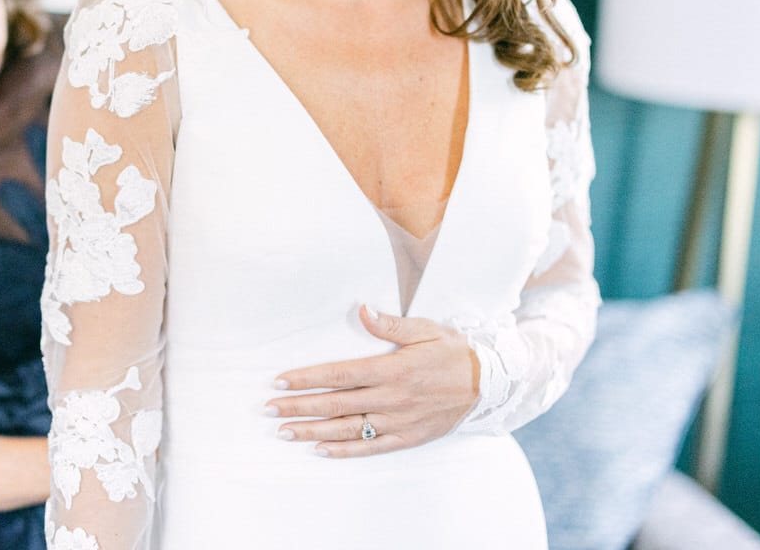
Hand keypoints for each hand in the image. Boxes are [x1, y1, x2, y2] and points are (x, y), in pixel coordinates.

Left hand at [264, 304, 479, 457]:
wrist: (489, 382)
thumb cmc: (453, 350)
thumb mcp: (425, 328)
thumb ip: (390, 323)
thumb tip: (362, 310)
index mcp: (392, 369)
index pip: (340, 375)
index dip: (307, 379)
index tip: (281, 381)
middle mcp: (392, 398)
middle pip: (335, 404)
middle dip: (299, 406)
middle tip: (270, 408)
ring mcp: (399, 420)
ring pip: (348, 428)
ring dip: (313, 431)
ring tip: (285, 431)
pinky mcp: (407, 436)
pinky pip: (371, 447)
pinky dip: (345, 450)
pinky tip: (321, 449)